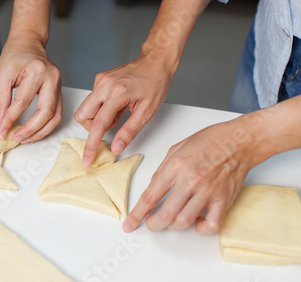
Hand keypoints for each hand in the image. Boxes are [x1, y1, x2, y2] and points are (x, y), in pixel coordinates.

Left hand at [0, 35, 61, 142]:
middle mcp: (52, 78)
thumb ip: (2, 101)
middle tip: (16, 138)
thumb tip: (2, 122)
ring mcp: (59, 85)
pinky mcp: (60, 91)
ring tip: (26, 139)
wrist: (29, 42)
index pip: (23, 102)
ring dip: (41, 131)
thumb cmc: (15, 55)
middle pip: (46, 112)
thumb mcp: (3, 76)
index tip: (2, 131)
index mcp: (36, 71)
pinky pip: (57, 113)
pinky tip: (35, 131)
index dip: (11, 119)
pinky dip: (47, 125)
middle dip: (31, 130)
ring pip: (56, 116)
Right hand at [74, 51, 174, 166]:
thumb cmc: (155, 83)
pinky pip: (93, 100)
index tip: (87, 159)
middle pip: (82, 115)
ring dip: (98, 117)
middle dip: (91, 127)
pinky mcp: (99, 79)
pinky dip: (102, 108)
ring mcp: (100, 80)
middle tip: (111, 126)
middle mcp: (104, 85)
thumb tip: (116, 147)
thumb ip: (129, 131)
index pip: (98, 125)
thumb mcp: (147, 112)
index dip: (91, 145)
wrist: (156, 61)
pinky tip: (117, 105)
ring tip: (118, 114)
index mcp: (118, 94)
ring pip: (85, 108)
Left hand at [122, 119, 257, 234]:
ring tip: (170, 222)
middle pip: (165, 215)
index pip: (150, 197)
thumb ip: (163, 170)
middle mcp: (190, 181)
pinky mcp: (223, 200)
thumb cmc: (210, 141)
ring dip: (173, 227)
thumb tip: (153, 189)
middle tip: (150, 224)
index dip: (137, 214)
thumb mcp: (176, 149)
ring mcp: (208, 192)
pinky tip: (196, 222)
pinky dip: (201, 229)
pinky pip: (211, 225)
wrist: (239, 140)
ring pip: (184, 222)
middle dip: (153, 225)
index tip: (130, 223)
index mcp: (175, 168)